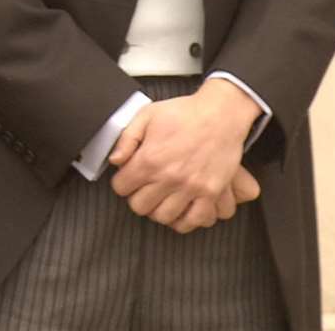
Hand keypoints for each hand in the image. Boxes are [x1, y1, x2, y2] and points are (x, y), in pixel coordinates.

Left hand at [108, 79, 261, 229]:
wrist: (220, 114)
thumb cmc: (183, 113)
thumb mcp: (146, 115)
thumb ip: (126, 139)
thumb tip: (114, 161)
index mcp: (149, 159)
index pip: (121, 187)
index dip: (122, 182)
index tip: (128, 177)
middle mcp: (169, 177)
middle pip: (140, 206)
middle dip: (137, 198)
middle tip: (144, 188)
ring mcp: (191, 187)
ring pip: (164, 217)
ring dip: (158, 210)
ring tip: (161, 198)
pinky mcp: (211, 193)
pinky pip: (194, 220)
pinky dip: (184, 221)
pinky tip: (180, 210)